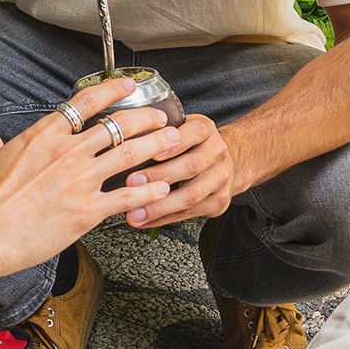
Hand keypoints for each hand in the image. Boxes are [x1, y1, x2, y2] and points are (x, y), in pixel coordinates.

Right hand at [0, 78, 179, 273]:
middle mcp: (66, 152)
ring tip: (172, 142)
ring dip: (156, 146)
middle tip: (161, 118)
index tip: (128, 85)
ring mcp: (79, 180)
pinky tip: (162, 189)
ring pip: (130, 154)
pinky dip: (148, 191)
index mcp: (43, 135)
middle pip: (118, 125)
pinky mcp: (86, 211)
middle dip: (146, 118)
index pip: (86, 101)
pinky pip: (128, 197)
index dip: (113, 89)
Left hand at [119, 113, 236, 229]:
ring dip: (160, 206)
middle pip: (191, 165)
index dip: (173, 145)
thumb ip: (158, 132)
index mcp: (205, 129)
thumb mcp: (180, 128)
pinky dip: (164, 219)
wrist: (228, 161)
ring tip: (136, 212)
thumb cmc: (192, 144)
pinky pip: (190, 213)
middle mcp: (217, 152)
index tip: (152, 153)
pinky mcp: (219, 201)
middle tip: (132, 184)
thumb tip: (121, 139)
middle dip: (159, 176)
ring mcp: (220, 178)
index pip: (193, 132)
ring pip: (191, 194)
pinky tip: (146, 220)